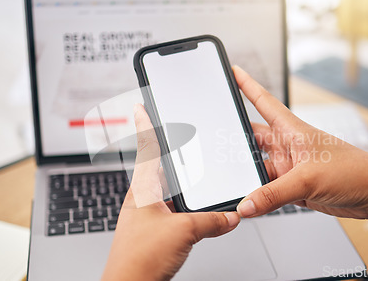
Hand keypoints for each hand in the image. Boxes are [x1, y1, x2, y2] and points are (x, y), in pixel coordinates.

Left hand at [102, 104, 239, 280]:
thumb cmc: (138, 259)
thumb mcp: (183, 231)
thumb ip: (210, 221)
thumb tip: (230, 216)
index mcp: (143, 191)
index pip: (145, 150)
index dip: (144, 126)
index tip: (140, 108)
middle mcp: (142, 200)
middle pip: (156, 168)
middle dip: (166, 152)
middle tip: (175, 137)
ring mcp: (147, 217)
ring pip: (166, 191)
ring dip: (178, 183)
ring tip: (192, 174)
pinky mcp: (153, 233)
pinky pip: (171, 211)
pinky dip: (184, 207)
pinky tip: (194, 212)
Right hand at [232, 65, 367, 222]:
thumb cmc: (355, 171)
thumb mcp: (308, 180)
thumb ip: (272, 194)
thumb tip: (245, 204)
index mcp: (292, 130)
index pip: (263, 102)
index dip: (246, 85)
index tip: (232, 72)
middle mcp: (288, 146)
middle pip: (253, 139)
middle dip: (235, 141)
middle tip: (214, 146)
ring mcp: (289, 167)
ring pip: (257, 169)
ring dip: (247, 177)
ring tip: (233, 184)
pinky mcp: (293, 187)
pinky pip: (267, 190)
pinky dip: (257, 197)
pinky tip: (250, 203)